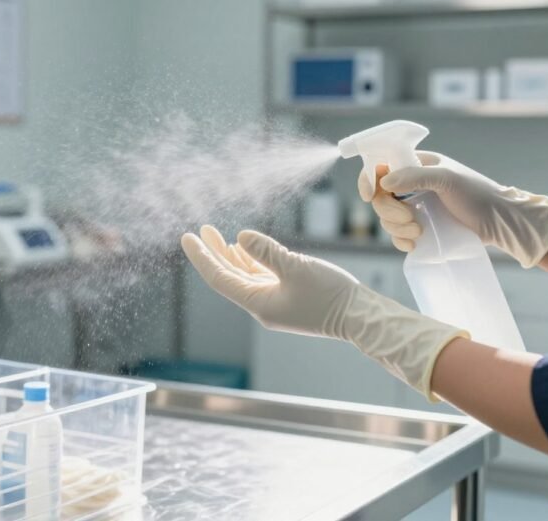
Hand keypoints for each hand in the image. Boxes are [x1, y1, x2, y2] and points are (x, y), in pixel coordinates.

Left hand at [181, 226, 467, 398]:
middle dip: (212, 253)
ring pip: (243, 276)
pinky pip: (260, 277)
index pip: (220, 278)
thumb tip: (241, 237)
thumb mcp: (296, 268)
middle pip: (228, 276)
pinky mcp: (287, 297)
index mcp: (258, 303)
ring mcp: (274, 302)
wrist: (360, 316)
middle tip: (199, 231)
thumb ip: (267, 252)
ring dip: (230, 255)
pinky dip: (250, 261)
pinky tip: (244, 248)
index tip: (188, 237)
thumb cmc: (331, 295)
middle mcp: (261, 305)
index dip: (202, 257)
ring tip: (216, 235)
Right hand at [358, 151, 547, 267]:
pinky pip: (397, 234)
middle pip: (380, 197)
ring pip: (386, 217)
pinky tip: (414, 244)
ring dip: (396, 228)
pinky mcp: (420, 227)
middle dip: (390, 211)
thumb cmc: (478, 194)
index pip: (380, 165)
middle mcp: (412, 184)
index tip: (369, 196)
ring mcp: (416, 206)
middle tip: (411, 219)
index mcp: (416, 164)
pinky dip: (400, 240)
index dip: (369, 179)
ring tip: (419, 232)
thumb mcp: (448, 179)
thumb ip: (415, 176)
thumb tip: (384, 181)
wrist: (500, 223)